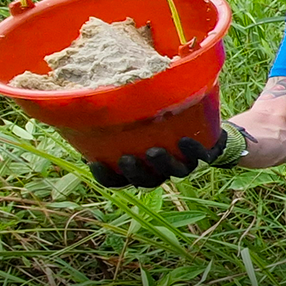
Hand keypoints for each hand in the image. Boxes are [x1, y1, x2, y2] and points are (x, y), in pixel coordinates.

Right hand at [88, 128, 233, 187]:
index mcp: (140, 166)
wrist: (203, 128)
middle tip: (127, 159)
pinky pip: (200, 157)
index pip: (118, 180)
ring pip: (173, 172)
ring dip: (163, 164)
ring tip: (154, 151)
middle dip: (135, 174)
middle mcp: (161, 170)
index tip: (96, 163)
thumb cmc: (158, 124)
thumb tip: (81, 104)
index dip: (107, 177)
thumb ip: (114, 120)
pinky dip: (192, 151)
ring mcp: (183, 164)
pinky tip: (185, 140)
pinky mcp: (204, 155)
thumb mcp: (134, 121)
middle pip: (146, 181)